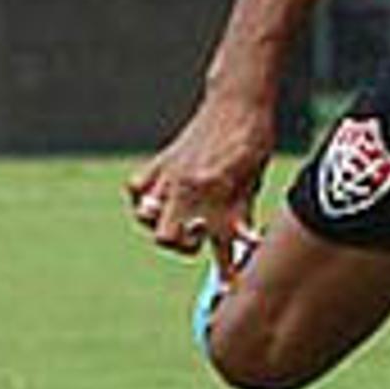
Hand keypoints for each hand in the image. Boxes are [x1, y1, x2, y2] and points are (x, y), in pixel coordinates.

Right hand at [126, 92, 273, 264]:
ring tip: (182, 218)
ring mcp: (169, 174)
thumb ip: (241, 217)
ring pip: (147, 217)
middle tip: (200, 237)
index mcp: (218, 195)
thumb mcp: (253, 183)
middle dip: (184, 246)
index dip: (227, 271)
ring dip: (164, 223)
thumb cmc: (252, 142)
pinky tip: (162, 198)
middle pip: (168, 239)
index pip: (219, 246)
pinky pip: (136, 190)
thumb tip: (243, 247)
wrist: (238, 101)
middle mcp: (188, 188)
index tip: (229, 286)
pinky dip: (145, 198)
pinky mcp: (159, 162)